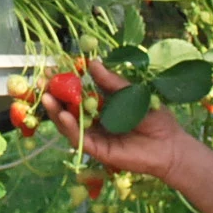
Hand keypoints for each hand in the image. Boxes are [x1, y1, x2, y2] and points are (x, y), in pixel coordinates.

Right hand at [44, 58, 195, 186]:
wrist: (170, 146)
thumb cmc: (155, 118)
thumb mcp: (132, 93)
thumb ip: (111, 82)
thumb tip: (93, 63)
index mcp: (103, 104)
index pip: (79, 91)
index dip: (65, 81)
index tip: (52, 68)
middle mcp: (95, 120)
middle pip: (68, 107)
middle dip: (54, 95)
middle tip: (42, 82)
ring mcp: (94, 135)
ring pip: (69, 123)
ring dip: (56, 111)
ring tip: (48, 97)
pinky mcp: (97, 150)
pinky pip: (79, 138)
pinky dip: (69, 126)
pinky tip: (63, 114)